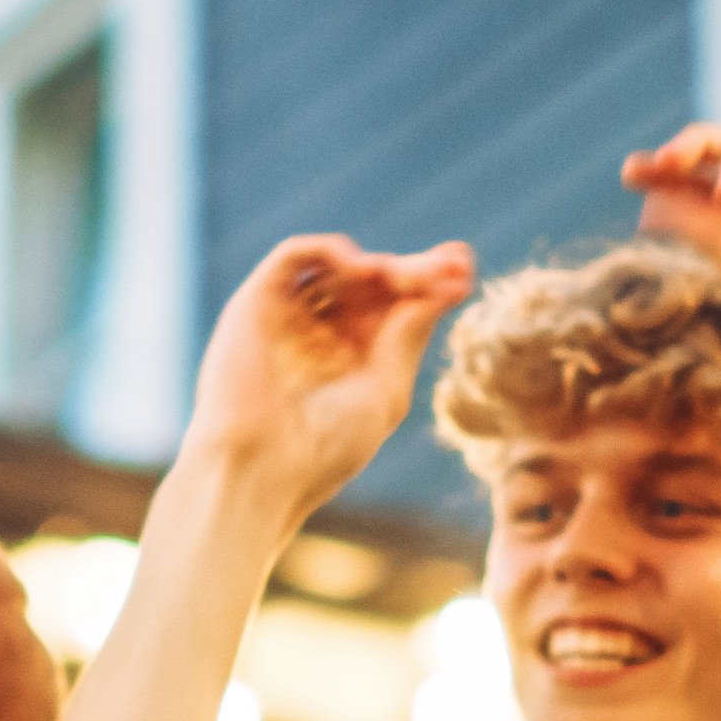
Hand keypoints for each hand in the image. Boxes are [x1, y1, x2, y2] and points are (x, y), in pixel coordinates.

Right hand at [177, 236, 477, 519]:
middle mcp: (321, 334)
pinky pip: (291, 257)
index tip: (464, 271)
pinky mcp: (256, 303)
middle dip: (412, 271)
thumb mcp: (385, 390)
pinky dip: (326, 250)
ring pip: (337, 268)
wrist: (259, 470)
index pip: (394, 308)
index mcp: (354, 360)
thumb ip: (409, 335)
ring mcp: (289, 316)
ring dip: (377, 265)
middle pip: (372, 284)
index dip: (429, 286)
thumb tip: (446, 286)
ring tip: (404, 278)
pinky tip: (359, 267)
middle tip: (450, 265)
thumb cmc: (325, 449)